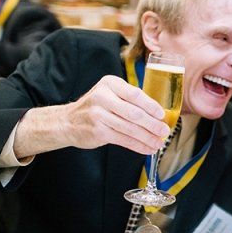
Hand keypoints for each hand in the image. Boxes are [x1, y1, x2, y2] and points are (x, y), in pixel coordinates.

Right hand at [14, 75, 169, 158]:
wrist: (67, 121)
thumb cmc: (96, 106)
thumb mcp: (111, 94)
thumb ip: (130, 99)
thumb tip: (160, 114)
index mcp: (110, 84)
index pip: (135, 94)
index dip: (151, 106)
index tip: (162, 115)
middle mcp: (102, 97)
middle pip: (134, 113)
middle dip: (152, 124)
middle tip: (165, 131)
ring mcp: (98, 115)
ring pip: (129, 128)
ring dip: (147, 137)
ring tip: (159, 143)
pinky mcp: (97, 132)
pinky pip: (123, 139)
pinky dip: (138, 145)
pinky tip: (147, 148)